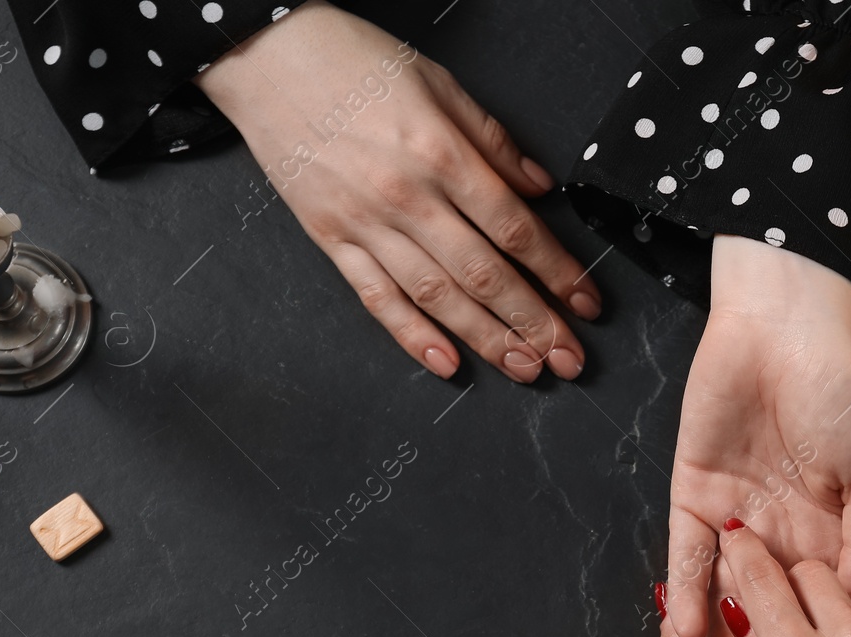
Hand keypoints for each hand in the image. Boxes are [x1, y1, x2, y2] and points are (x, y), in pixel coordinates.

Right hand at [195, 1, 600, 382]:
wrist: (263, 53)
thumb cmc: (351, 60)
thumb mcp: (439, 83)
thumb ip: (494, 141)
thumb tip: (540, 189)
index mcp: (441, 154)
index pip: (515, 229)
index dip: (557, 273)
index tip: (586, 303)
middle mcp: (406, 196)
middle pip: (484, 275)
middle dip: (535, 323)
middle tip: (570, 358)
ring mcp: (366, 223)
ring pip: (437, 297)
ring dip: (487, 340)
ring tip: (526, 369)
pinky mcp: (331, 239)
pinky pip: (378, 298)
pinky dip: (413, 337)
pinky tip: (448, 364)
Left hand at [667, 236, 850, 636]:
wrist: (787, 323)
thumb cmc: (844, 390)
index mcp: (831, 536)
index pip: (817, 619)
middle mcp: (780, 537)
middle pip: (766, 624)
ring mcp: (734, 519)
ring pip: (722, 602)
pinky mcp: (692, 495)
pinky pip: (685, 555)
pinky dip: (682, 593)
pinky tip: (685, 636)